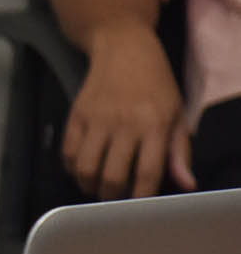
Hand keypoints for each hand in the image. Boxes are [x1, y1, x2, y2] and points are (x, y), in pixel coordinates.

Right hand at [63, 28, 193, 198]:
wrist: (124, 48)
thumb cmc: (156, 83)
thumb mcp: (177, 114)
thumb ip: (180, 152)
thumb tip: (186, 184)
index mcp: (155, 125)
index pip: (148, 172)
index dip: (141, 196)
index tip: (137, 206)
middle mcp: (125, 124)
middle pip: (113, 175)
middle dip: (111, 196)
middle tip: (113, 198)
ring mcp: (97, 119)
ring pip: (86, 167)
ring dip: (88, 185)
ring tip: (94, 187)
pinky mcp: (76, 113)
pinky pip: (68, 150)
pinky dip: (71, 167)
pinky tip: (80, 168)